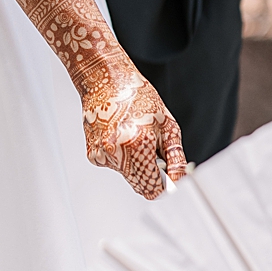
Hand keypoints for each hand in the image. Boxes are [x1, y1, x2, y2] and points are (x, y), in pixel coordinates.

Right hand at [79, 56, 187, 200]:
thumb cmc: (138, 97)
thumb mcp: (167, 126)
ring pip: (127, 177)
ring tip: (134, 138)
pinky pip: (114, 167)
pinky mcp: (92, 155)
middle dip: (151, 175)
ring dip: (135, 165)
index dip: (164, 186)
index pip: (153, 189)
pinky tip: (120, 137)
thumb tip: (179, 181)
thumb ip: (175, 159)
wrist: (106, 81)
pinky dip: (121, 158)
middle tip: (153, 152)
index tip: (170, 180)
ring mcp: (102, 155)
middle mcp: (116, 153)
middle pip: (140, 186)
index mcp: (138, 145)